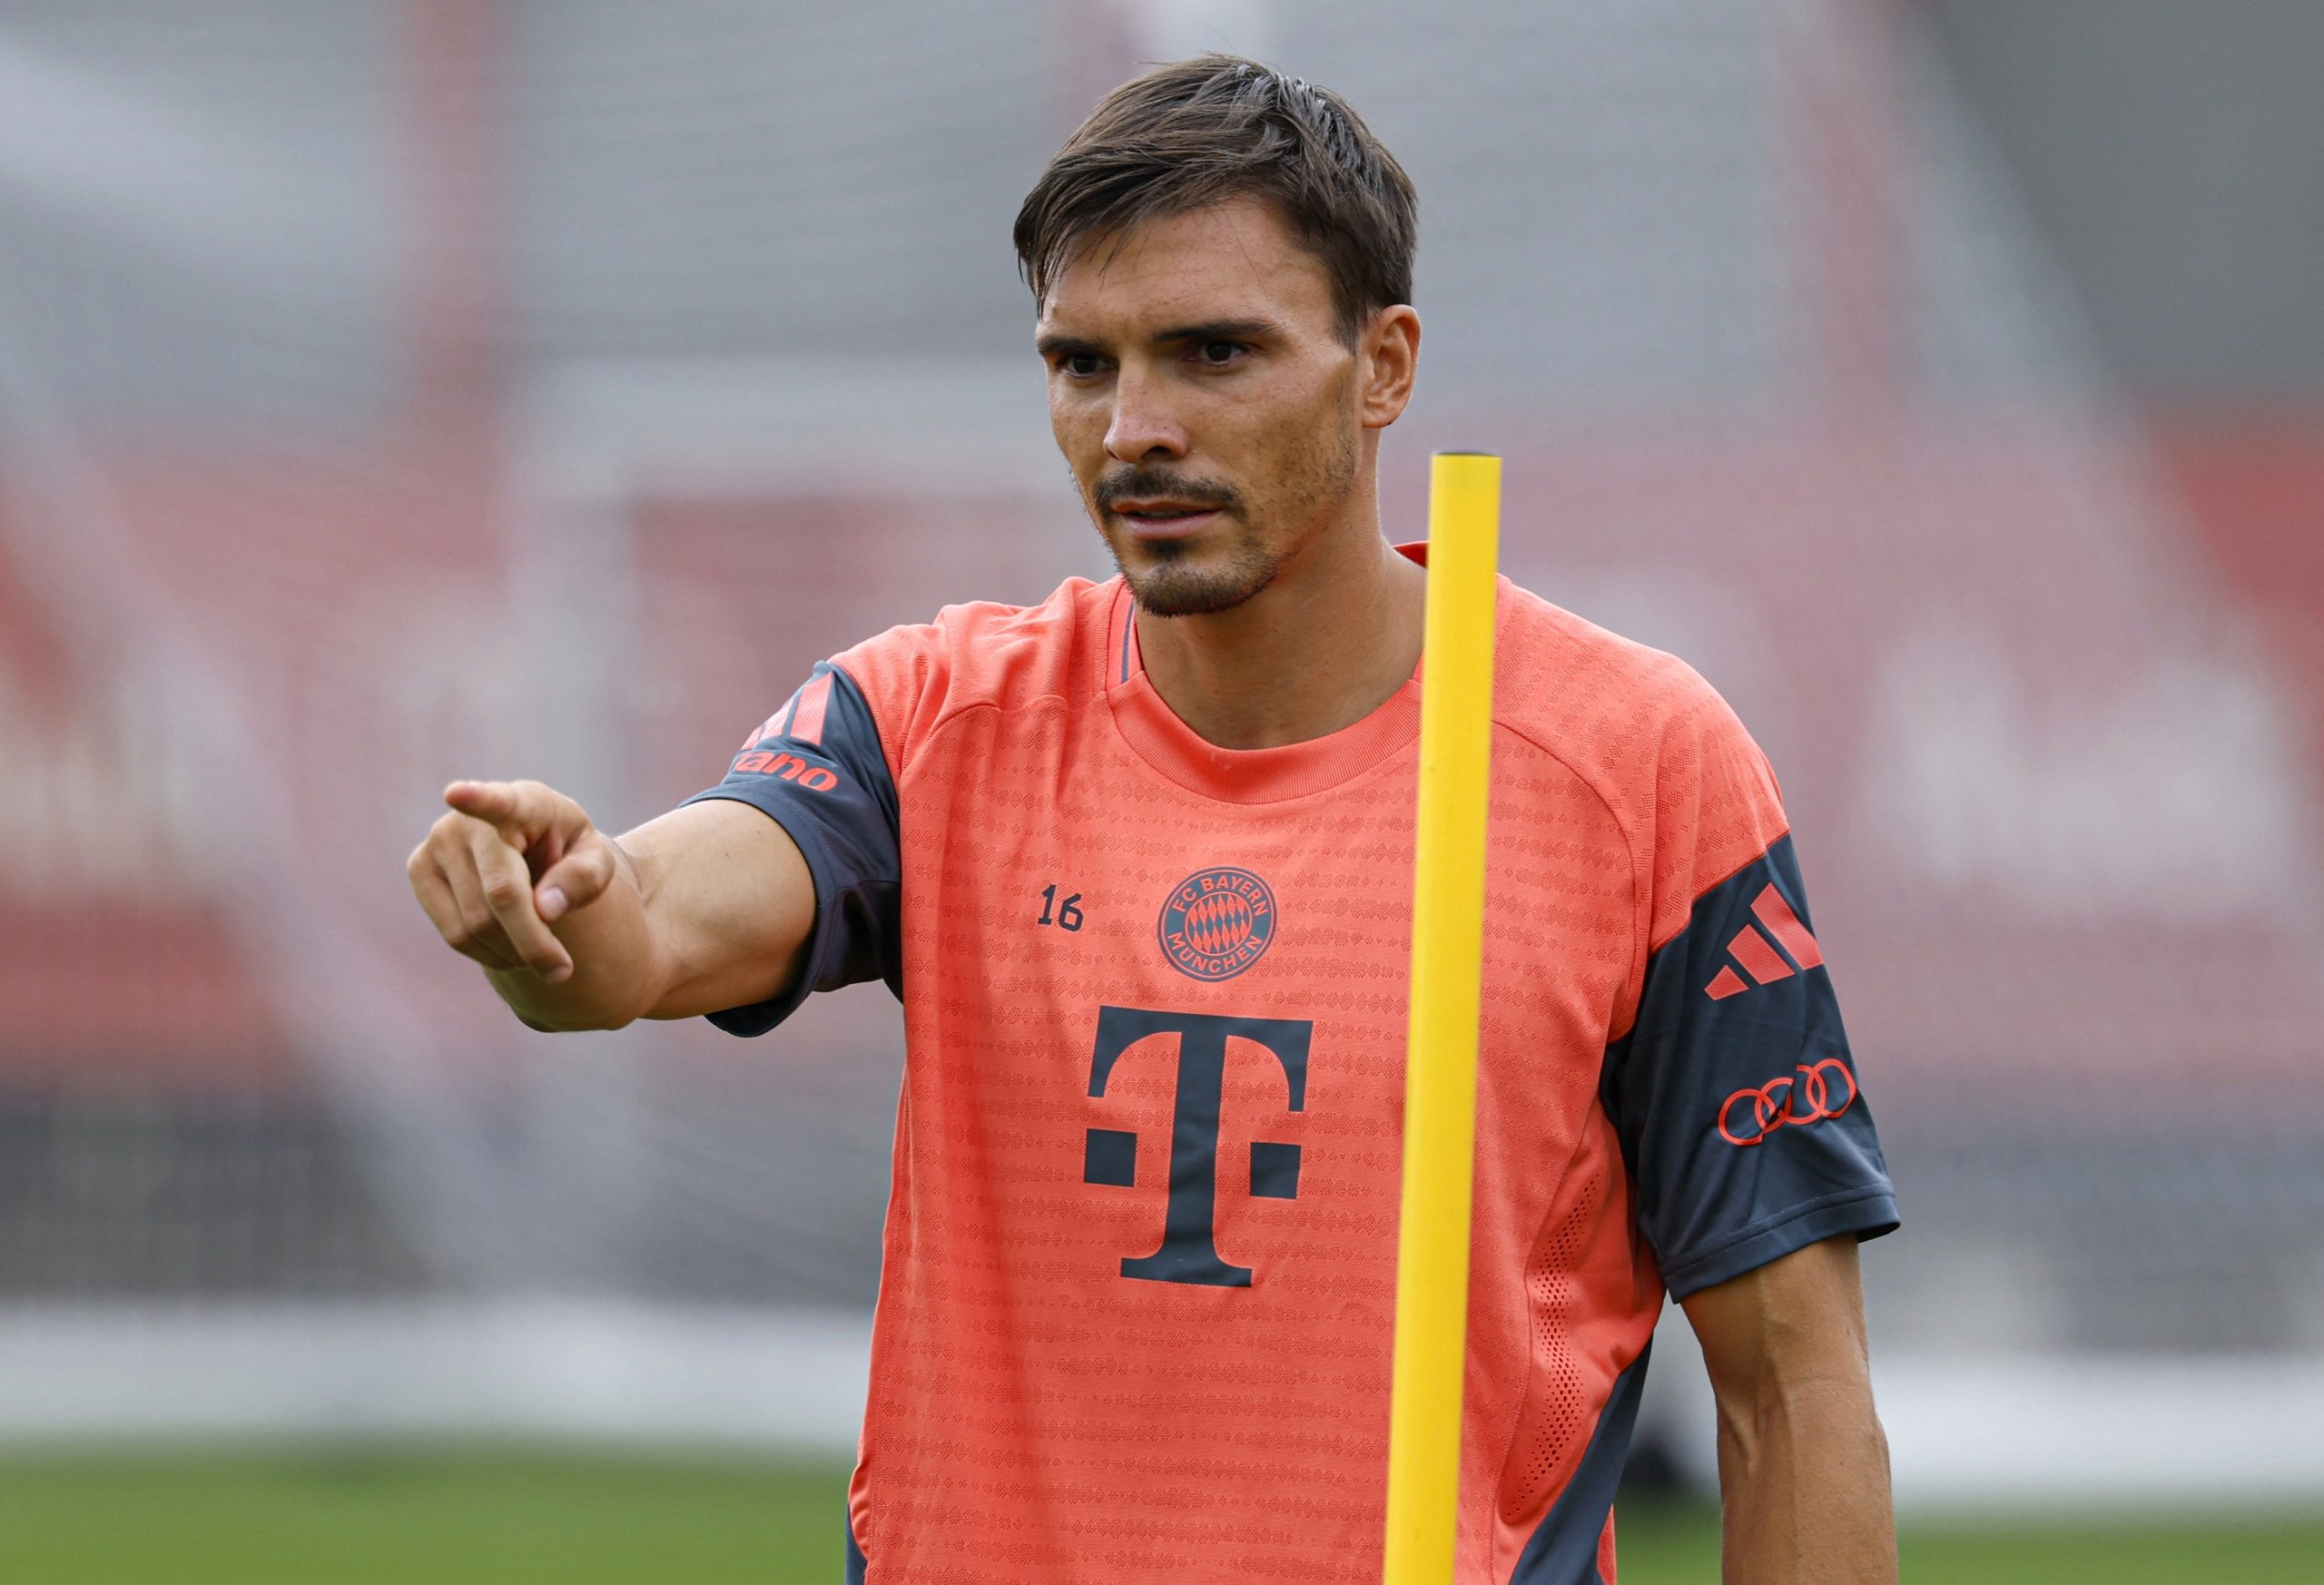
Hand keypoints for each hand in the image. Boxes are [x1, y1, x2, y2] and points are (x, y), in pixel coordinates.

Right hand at [406, 779, 618, 983]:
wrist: (531, 849)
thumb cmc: (567, 852)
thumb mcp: (595, 860)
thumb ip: (584, 877)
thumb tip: (545, 908)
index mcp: (523, 802)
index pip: (498, 802)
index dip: (476, 799)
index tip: (457, 793)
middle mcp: (469, 819)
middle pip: (501, 895)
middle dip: (534, 942)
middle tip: (562, 970)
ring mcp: (437, 842)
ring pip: (475, 925)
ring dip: (513, 952)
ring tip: (535, 946)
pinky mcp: (418, 869)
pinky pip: (454, 935)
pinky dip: (488, 954)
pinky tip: (507, 944)